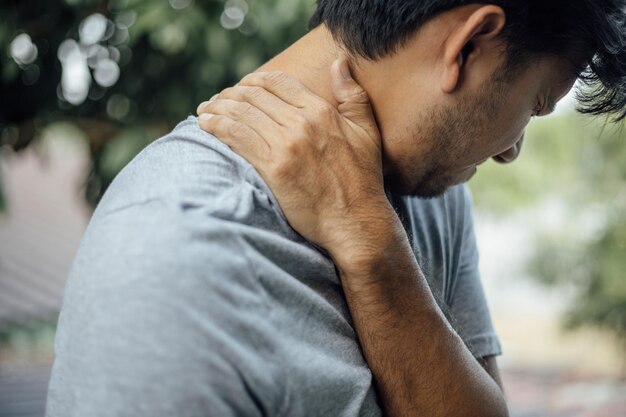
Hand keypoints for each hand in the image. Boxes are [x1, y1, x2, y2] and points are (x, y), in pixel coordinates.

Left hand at [196, 56, 391, 258]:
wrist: (356, 220)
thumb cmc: (362, 179)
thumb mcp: (366, 131)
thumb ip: (352, 95)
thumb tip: (339, 62)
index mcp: (321, 111)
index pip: (277, 82)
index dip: (253, 81)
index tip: (241, 88)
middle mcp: (302, 123)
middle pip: (254, 95)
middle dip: (230, 94)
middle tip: (216, 100)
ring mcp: (286, 145)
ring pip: (241, 113)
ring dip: (217, 108)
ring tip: (205, 111)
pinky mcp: (273, 168)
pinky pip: (237, 137)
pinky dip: (217, 127)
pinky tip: (206, 125)